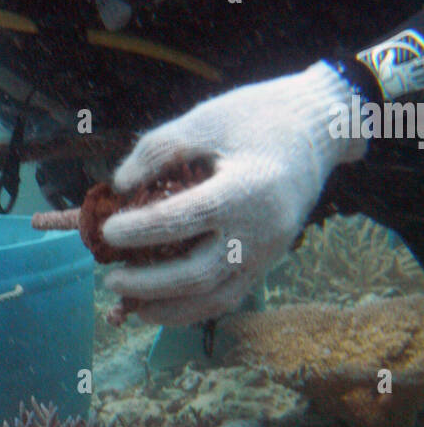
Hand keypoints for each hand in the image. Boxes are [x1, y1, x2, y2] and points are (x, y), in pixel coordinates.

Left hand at [103, 62, 365, 324]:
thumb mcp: (206, 119)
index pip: (184, 219)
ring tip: (132, 306)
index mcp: (247, 188)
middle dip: (148, 282)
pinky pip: (230, 297)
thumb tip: (119, 185)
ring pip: (216, 298)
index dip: (141, 228)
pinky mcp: (268, 262)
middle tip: (111, 278)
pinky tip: (162, 306)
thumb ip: (159, 149)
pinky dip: (194, 309)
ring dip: (170, 309)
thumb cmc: (257, 117)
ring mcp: (268, 252)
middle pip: (198, 274)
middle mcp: (261, 230)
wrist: (318, 129)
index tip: (108, 230)